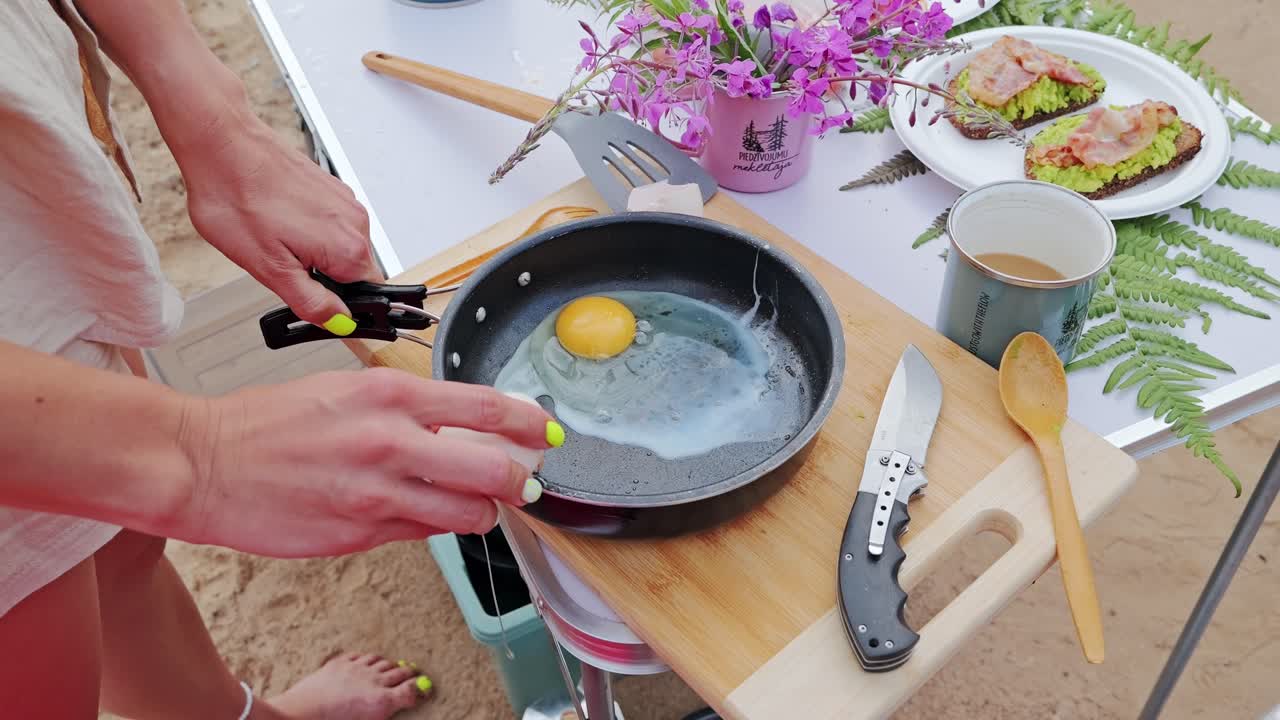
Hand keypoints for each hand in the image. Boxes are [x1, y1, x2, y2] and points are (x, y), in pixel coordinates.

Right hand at [175, 368, 561, 557]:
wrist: (203, 462)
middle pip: (494, 471)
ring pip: (466, 515)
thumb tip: (460, 427)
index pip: (488, 408)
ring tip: (473, 507)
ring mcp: (376, 493)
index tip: (547, 433)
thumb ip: (409, 409)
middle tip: (522, 484)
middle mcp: (391, 442)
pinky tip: (419, 514)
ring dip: (481, 514)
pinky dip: (432, 527)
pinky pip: (421, 535)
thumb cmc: (269, 423)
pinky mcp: (359, 534)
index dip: (530, 425)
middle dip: (518, 482)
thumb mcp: (348, 391)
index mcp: (390, 394)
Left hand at [180, 114, 377, 332]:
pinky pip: (329, 224)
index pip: (366, 298)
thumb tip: (339, 322)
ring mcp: (344, 202)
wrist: (221, 144)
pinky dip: (308, 231)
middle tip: (281, 269)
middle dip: (321, 279)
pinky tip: (277, 222)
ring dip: (313, 254)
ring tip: (274, 240)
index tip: (312, 305)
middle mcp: (356, 222)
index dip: (338, 307)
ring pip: (340, 248)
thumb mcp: (269, 268)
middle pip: (353, 273)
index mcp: (348, 248)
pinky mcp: (330, 188)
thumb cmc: (237, 198)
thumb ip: (311, 301)